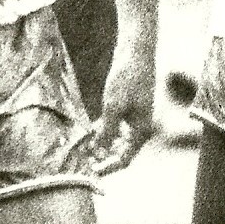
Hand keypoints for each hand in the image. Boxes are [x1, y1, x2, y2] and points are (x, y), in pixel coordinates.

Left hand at [87, 36, 157, 175]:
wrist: (136, 51)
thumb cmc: (126, 78)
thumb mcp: (113, 107)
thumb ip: (107, 132)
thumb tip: (99, 153)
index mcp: (142, 130)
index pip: (125, 159)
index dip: (108, 168)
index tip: (90, 172)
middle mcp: (141, 126)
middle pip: (121, 150)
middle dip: (103, 157)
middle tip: (83, 161)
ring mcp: (135, 116)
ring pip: (117, 138)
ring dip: (101, 143)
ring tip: (82, 148)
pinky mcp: (128, 106)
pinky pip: (115, 125)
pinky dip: (103, 129)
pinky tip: (89, 131)